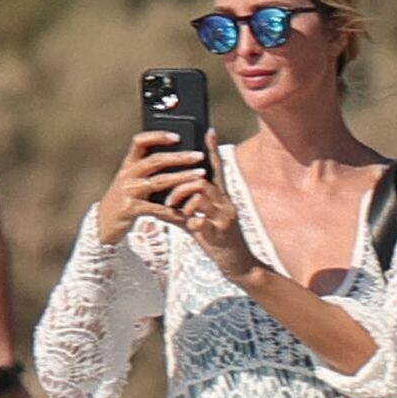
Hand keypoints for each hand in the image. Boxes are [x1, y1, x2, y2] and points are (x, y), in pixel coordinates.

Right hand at [95, 131, 208, 242]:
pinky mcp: (131, 209)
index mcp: (129, 164)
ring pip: (159, 182)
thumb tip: (175, 154)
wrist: (104, 223)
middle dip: (179, 157)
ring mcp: (129, 191)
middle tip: (199, 156)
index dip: (158, 136)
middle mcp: (128, 175)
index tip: (177, 136)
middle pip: (155, 160)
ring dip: (182, 178)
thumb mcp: (131, 180)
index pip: (140, 141)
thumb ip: (147, 169)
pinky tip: (186, 211)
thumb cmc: (124, 199)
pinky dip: (172, 210)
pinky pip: (156, 208)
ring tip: (200, 176)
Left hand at [164, 129, 258, 281]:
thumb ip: (181, 213)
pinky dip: (194, 222)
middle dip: (181, 187)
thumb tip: (158, 206)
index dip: (212, 151)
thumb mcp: (198, 224)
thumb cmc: (217, 242)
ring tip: (178, 213)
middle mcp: (225, 202)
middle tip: (170, 200)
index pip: (216, 169)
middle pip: (202, 180)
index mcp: (221, 198)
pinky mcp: (222, 232)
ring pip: (201, 196)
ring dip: (184, 202)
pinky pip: (204, 221)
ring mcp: (225, 216)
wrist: (238, 265)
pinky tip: (191, 226)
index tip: (208, 132)